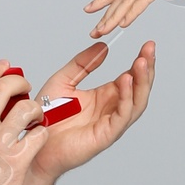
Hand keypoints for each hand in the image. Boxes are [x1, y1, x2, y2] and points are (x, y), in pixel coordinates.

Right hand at [0, 59, 49, 184]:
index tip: (5, 66)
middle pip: (2, 88)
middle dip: (19, 82)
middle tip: (27, 88)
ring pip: (26, 108)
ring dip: (36, 108)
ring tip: (36, 117)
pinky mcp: (17, 161)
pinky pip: (38, 135)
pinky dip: (42, 133)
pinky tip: (38, 139)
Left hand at [28, 39, 155, 180]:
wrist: (35, 141)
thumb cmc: (47, 117)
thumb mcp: (63, 80)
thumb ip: (82, 63)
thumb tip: (103, 47)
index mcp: (105, 96)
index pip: (131, 77)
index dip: (140, 61)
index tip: (147, 44)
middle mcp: (111, 109)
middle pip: (138, 88)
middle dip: (147, 69)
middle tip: (150, 48)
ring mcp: (110, 123)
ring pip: (136, 102)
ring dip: (142, 82)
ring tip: (142, 62)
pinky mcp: (105, 135)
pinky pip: (121, 116)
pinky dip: (126, 98)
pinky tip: (125, 80)